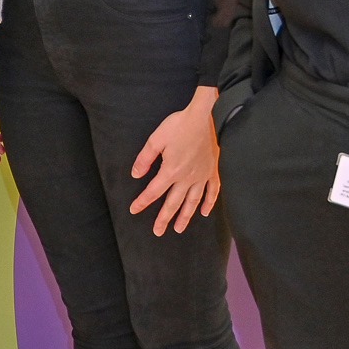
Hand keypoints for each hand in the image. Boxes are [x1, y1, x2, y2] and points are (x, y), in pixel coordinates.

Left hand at [129, 85, 221, 236]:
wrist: (207, 117)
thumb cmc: (180, 125)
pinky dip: (209, 204)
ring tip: (179, 228)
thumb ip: (145, 159)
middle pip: (173, 203)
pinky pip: (212, 192)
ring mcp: (202, 176)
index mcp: (170, 171)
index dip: (142, 202)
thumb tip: (135, 174)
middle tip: (158, 231)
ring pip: (192, 202)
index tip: (134, 210)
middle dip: (164, 218)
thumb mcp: (156, 139)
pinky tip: (204, 212)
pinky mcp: (213, 172)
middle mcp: (187, 178)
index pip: (153, 192)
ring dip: (185, 217)